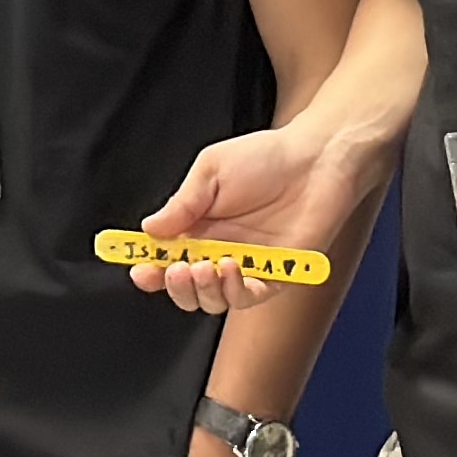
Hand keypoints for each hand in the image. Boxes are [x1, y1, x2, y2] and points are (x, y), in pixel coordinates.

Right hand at [140, 114, 371, 314]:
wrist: (317, 158)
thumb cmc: (265, 157)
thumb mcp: (211, 171)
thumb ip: (182, 204)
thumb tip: (149, 230)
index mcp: (200, 226)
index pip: (168, 257)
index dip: (151, 269)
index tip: (139, 271)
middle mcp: (221, 250)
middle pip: (189, 288)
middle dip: (177, 287)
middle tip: (176, 270)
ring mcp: (249, 265)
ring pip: (216, 299)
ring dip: (204, 290)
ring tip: (205, 266)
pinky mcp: (278, 275)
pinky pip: (251, 297)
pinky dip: (235, 290)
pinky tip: (230, 268)